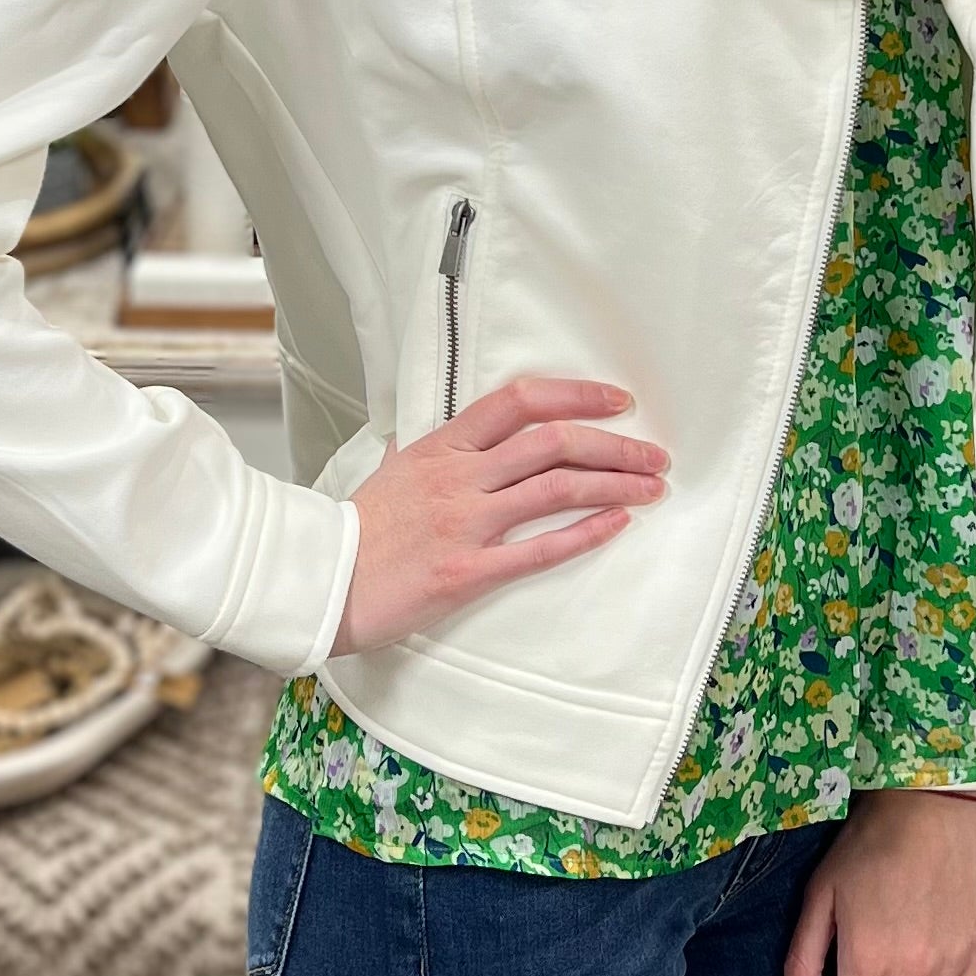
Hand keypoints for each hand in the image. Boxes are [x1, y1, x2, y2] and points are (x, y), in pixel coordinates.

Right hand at [329, 376, 669, 654]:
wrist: (321, 580)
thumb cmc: (359, 527)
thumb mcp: (395, 468)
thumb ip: (434, 448)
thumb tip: (457, 433)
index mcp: (443, 445)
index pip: (519, 401)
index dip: (575, 395)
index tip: (617, 401)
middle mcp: (459, 475)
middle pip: (552, 442)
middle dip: (613, 444)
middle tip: (653, 454)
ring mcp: (464, 522)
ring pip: (555, 489)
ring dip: (614, 485)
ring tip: (652, 486)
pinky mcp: (467, 571)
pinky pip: (538, 550)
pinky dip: (584, 534)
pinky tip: (617, 525)